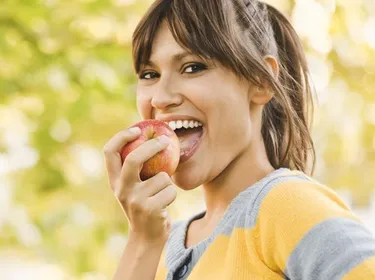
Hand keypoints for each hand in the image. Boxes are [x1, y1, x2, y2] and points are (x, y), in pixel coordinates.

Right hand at [103, 127, 177, 244]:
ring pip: (162, 177)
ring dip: (168, 183)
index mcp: (114, 181)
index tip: (136, 129)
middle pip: (134, 159)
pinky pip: (171, 190)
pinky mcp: (150, 208)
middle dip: (152, 146)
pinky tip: (164, 205)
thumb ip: (137, 168)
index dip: (121, 137)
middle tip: (166, 140)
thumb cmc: (145, 205)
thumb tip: (154, 137)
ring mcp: (134, 200)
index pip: (109, 152)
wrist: (147, 237)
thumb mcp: (134, 187)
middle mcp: (121, 189)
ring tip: (161, 195)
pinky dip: (173, 195)